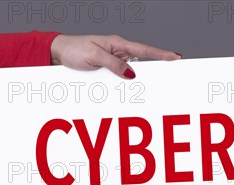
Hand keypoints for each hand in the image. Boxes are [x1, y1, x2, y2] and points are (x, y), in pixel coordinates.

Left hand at [50, 34, 181, 78]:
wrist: (58, 53)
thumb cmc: (74, 49)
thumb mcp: (94, 56)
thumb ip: (113, 64)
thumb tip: (131, 73)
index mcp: (117, 44)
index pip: (143, 49)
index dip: (161, 54)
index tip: (176, 57)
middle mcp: (117, 52)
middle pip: (140, 62)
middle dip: (153, 69)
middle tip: (168, 75)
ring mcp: (112, 61)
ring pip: (129, 72)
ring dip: (135, 81)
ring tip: (145, 88)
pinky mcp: (105, 70)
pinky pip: (118, 78)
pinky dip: (123, 84)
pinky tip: (124, 90)